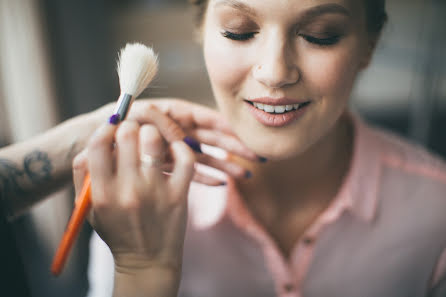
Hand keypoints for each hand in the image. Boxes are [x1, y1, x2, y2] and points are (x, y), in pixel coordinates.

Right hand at [73, 121, 193, 295]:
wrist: (146, 260)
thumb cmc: (117, 230)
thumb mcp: (90, 208)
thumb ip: (84, 176)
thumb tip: (94, 143)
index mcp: (103, 193)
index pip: (98, 144)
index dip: (105, 129)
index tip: (112, 129)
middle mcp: (128, 190)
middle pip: (127, 134)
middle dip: (129, 127)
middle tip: (134, 133)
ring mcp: (156, 192)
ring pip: (154, 140)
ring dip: (153, 134)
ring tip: (153, 141)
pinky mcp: (179, 194)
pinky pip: (184, 158)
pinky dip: (181, 147)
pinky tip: (174, 150)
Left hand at [124, 98, 262, 183]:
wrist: (93, 140)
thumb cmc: (115, 122)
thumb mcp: (137, 116)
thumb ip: (160, 123)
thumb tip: (180, 136)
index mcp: (175, 114)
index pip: (206, 118)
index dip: (226, 126)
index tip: (245, 134)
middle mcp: (179, 130)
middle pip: (213, 138)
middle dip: (235, 146)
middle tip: (258, 156)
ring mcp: (175, 149)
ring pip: (207, 156)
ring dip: (226, 165)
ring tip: (247, 175)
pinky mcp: (169, 166)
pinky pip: (191, 173)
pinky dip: (205, 178)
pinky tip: (221, 184)